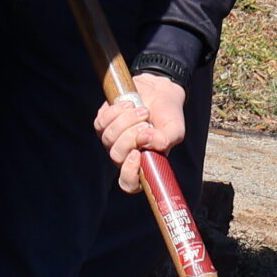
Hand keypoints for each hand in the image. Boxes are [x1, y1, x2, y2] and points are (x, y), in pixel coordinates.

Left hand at [95, 73, 186, 192]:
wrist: (159, 93)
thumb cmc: (167, 116)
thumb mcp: (174, 129)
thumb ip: (165, 140)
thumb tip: (145, 140)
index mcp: (143, 164)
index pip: (129, 183)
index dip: (129, 172)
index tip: (137, 153)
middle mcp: (125, 155)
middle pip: (117, 156)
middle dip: (131, 136)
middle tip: (146, 123)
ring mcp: (112, 141)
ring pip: (109, 137)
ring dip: (127, 120)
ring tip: (142, 111)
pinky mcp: (103, 124)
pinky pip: (102, 122)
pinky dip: (117, 110)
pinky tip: (130, 104)